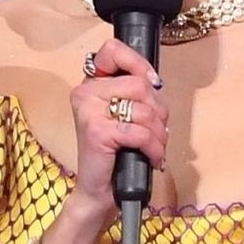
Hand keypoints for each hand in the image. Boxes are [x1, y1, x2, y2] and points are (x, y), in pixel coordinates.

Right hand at [69, 39, 169, 218]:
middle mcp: (85, 93)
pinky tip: (152, 158)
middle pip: (139, 84)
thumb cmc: (115, 155)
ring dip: (158, 133)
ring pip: (144, 109)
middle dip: (157, 111)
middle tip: (156, 131)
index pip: (113, 50)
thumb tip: (155, 83)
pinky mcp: (97, 132)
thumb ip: (135, 94)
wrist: (99, 192)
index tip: (151, 84)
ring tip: (154, 148)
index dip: (138, 63)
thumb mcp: (125, 116)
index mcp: (91, 85)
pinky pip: (140, 132)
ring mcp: (89, 111)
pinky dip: (154, 148)